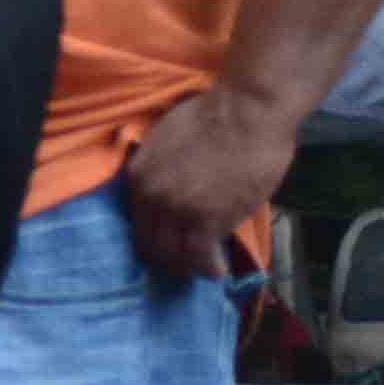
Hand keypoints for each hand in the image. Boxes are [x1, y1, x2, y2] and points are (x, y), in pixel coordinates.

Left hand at [120, 83, 300, 287]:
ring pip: (175, 255)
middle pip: (150, 244)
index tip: (167, 243)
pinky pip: (201, 256)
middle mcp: (151, 197)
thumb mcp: (166, 142)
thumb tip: (169, 188)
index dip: (153, 237)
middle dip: (167, 258)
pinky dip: (209, 268)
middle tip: (184, 263)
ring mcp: (178, 211)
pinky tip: (218, 272)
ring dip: (188, 266)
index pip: (137, 221)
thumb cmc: (214, 117)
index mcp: (137, 177)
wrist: (247, 112)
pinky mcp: (209, 220)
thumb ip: (161, 171)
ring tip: (202, 269)